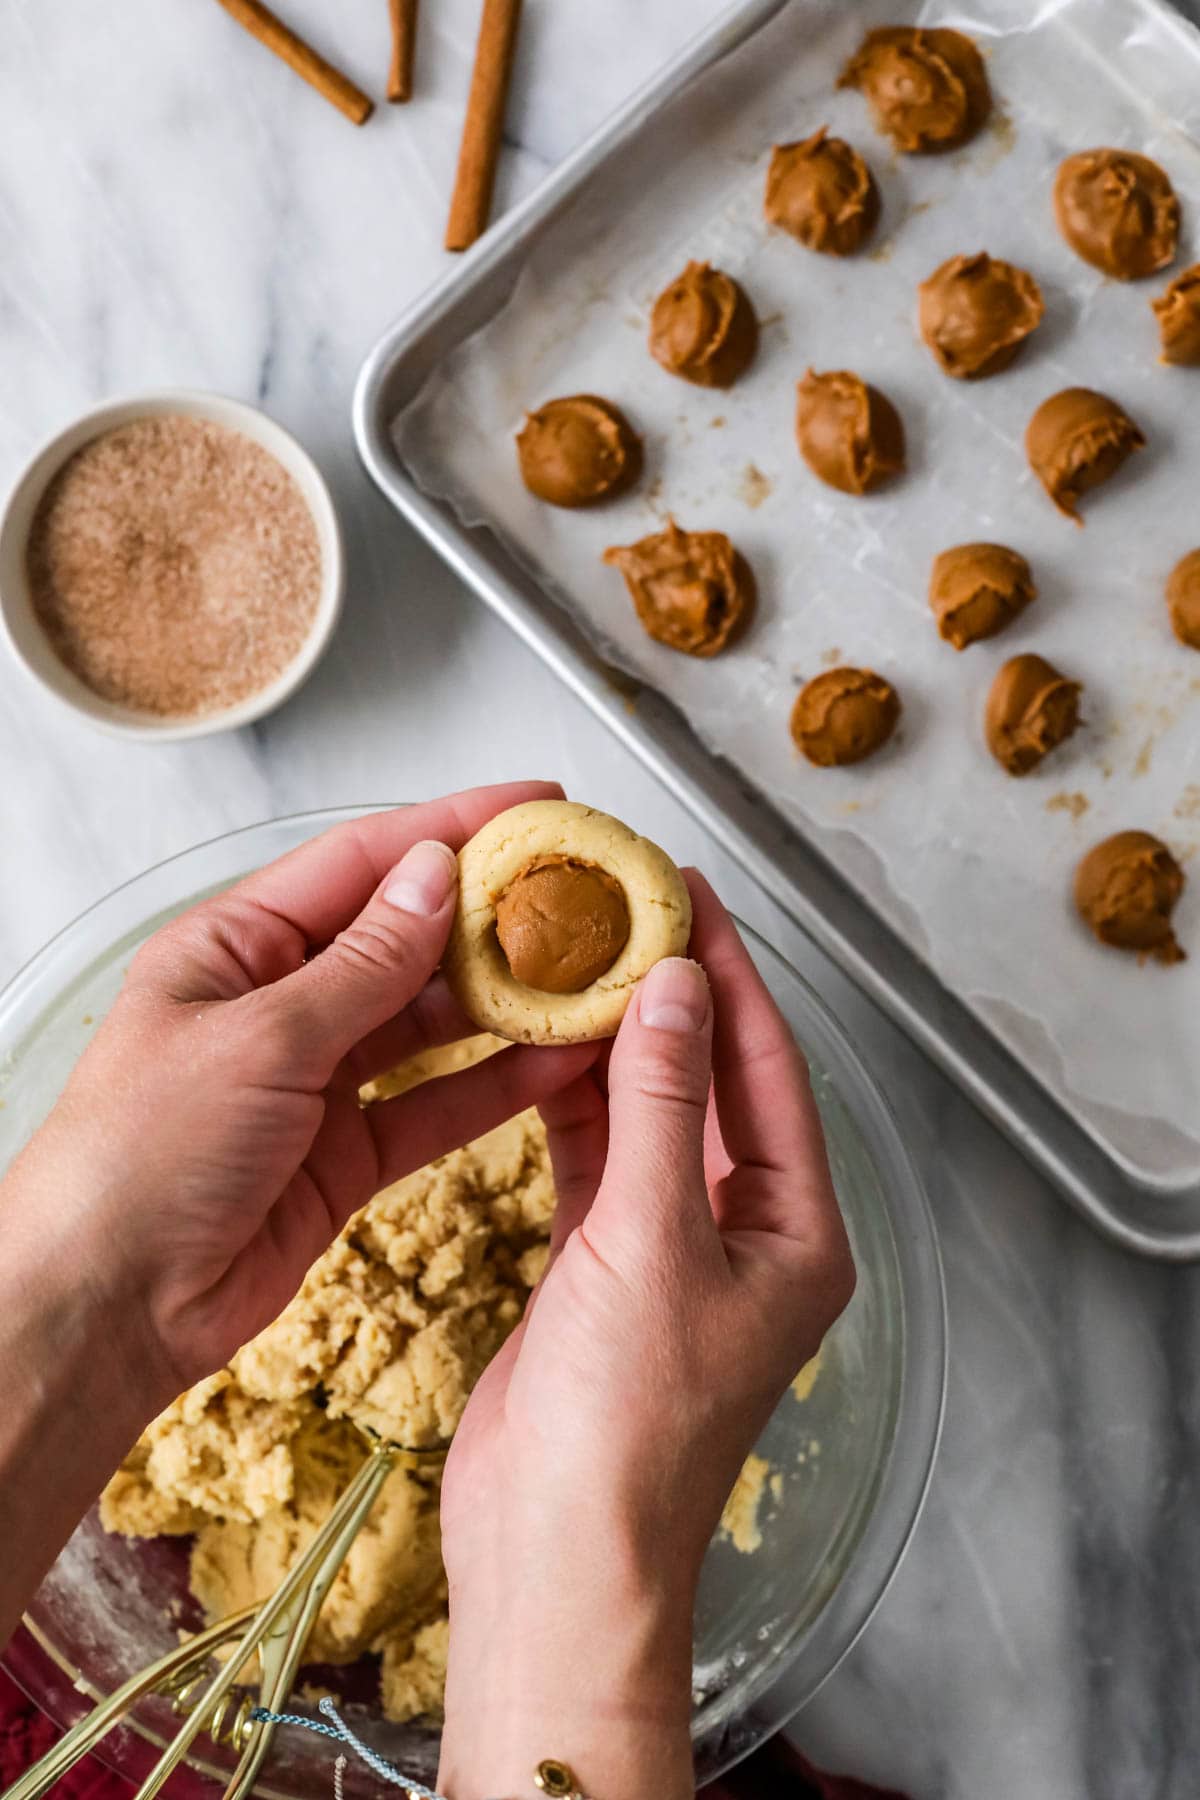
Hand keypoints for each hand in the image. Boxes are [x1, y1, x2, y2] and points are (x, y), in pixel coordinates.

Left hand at [0, 781, 593, 1646]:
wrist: (104, 1308)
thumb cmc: (140, 1156)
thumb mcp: (258, 1038)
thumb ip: (361, 964)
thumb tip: (435, 876)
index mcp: (236, 945)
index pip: (361, 862)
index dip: (452, 827)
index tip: (535, 806)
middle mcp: (280, 1001)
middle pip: (405, 939)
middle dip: (494, 917)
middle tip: (582, 896)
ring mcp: (316, 1079)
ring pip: (430, 1023)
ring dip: (507, 1001)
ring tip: (590, 973)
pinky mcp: (346, 1153)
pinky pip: (435, 1104)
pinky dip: (494, 1084)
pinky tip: (557, 1060)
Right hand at [438, 873, 854, 1799]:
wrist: (554, 1553)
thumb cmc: (626, 1421)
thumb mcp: (649, 1241)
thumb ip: (658, 1104)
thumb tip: (676, 984)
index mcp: (795, 1231)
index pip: (770, 1071)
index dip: (732, 977)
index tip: (690, 895)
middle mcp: (746, 1234)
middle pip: (714, 1086)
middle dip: (675, 1001)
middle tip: (627, 909)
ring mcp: (673, 1252)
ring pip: (651, 1119)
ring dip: (618, 1046)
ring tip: (578, 958)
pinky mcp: (604, 1271)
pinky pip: (598, 1163)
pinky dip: (574, 1107)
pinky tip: (543, 1048)